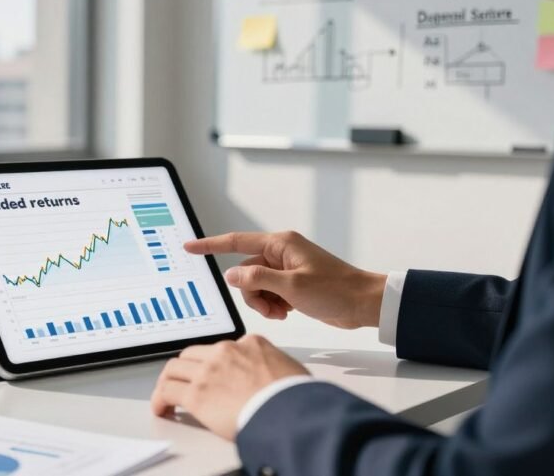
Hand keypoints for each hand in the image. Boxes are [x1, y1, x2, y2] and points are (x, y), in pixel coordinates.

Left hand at [150, 334, 307, 440]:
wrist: (292, 411)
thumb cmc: (296, 397)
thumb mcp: (290, 368)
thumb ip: (273, 366)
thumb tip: (272, 376)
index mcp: (250, 343)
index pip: (222, 348)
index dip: (213, 362)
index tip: (211, 373)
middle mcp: (225, 352)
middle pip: (192, 354)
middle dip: (186, 368)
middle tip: (184, 382)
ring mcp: (208, 371)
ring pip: (174, 369)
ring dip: (168, 381)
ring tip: (167, 394)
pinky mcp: (196, 394)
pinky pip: (167, 391)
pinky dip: (160, 400)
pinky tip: (162, 408)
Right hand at [185, 231, 385, 328]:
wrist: (363, 304)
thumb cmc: (336, 290)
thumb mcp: (292, 287)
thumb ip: (258, 279)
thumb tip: (232, 275)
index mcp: (280, 244)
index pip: (236, 241)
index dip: (210, 245)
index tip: (190, 247)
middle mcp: (281, 253)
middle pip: (246, 271)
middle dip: (251, 293)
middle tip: (271, 308)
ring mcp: (286, 269)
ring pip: (255, 285)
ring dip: (262, 302)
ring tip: (282, 312)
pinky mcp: (291, 284)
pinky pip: (268, 293)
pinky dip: (272, 305)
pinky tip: (287, 312)